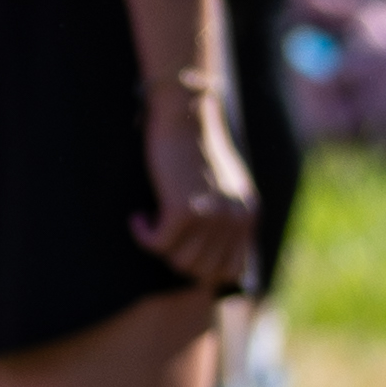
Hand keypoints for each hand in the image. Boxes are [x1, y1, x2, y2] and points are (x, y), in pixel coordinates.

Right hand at [133, 81, 261, 294]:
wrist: (185, 116)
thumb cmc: (195, 148)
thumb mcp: (222, 186)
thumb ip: (225, 218)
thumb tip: (206, 261)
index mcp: (248, 215)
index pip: (232, 269)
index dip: (203, 270)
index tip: (180, 252)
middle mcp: (235, 219)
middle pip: (202, 270)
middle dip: (176, 258)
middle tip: (160, 235)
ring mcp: (212, 215)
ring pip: (180, 260)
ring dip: (158, 246)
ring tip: (149, 221)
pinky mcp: (184, 208)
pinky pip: (158, 243)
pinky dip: (143, 234)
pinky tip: (137, 218)